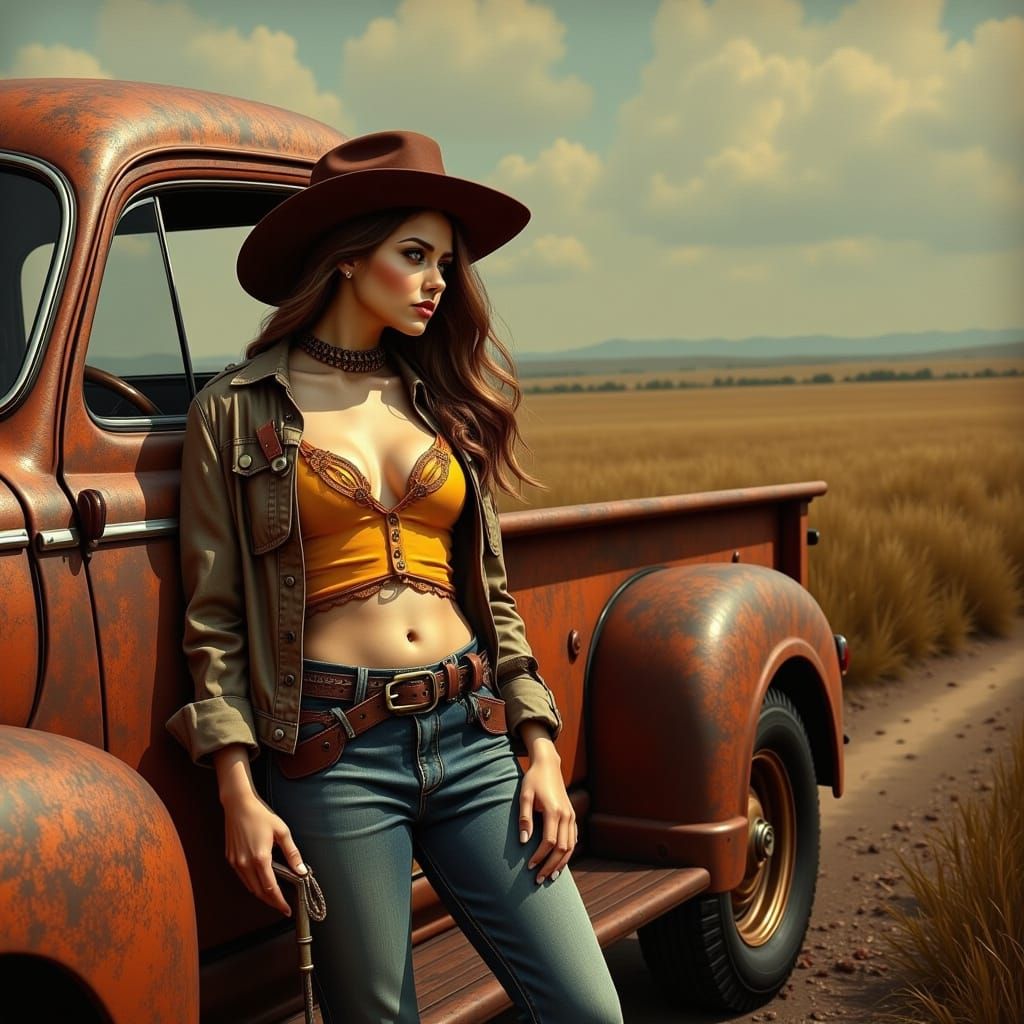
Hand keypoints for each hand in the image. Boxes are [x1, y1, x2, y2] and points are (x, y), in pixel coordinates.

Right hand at [213, 744, 305, 915]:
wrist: (238, 805)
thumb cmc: (261, 816)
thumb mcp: (281, 831)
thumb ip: (292, 853)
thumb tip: (301, 870)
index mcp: (260, 859)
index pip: (271, 889)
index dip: (279, 902)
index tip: (287, 910)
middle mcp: (245, 864)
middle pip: (259, 892)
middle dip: (271, 902)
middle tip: (282, 906)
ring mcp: (235, 863)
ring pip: (249, 887)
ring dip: (261, 894)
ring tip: (274, 896)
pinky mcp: (230, 859)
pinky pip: (242, 878)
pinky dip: (252, 884)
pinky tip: (260, 881)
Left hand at [517, 722, 576, 883]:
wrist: (548, 765)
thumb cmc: (533, 780)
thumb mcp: (524, 796)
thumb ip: (525, 818)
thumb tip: (523, 841)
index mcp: (554, 811)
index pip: (549, 842)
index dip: (539, 856)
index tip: (529, 866)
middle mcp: (566, 815)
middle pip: (562, 849)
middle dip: (550, 866)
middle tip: (538, 879)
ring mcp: (571, 816)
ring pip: (570, 846)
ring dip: (561, 863)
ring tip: (550, 876)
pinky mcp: (572, 815)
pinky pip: (573, 839)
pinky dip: (568, 853)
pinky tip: (560, 862)